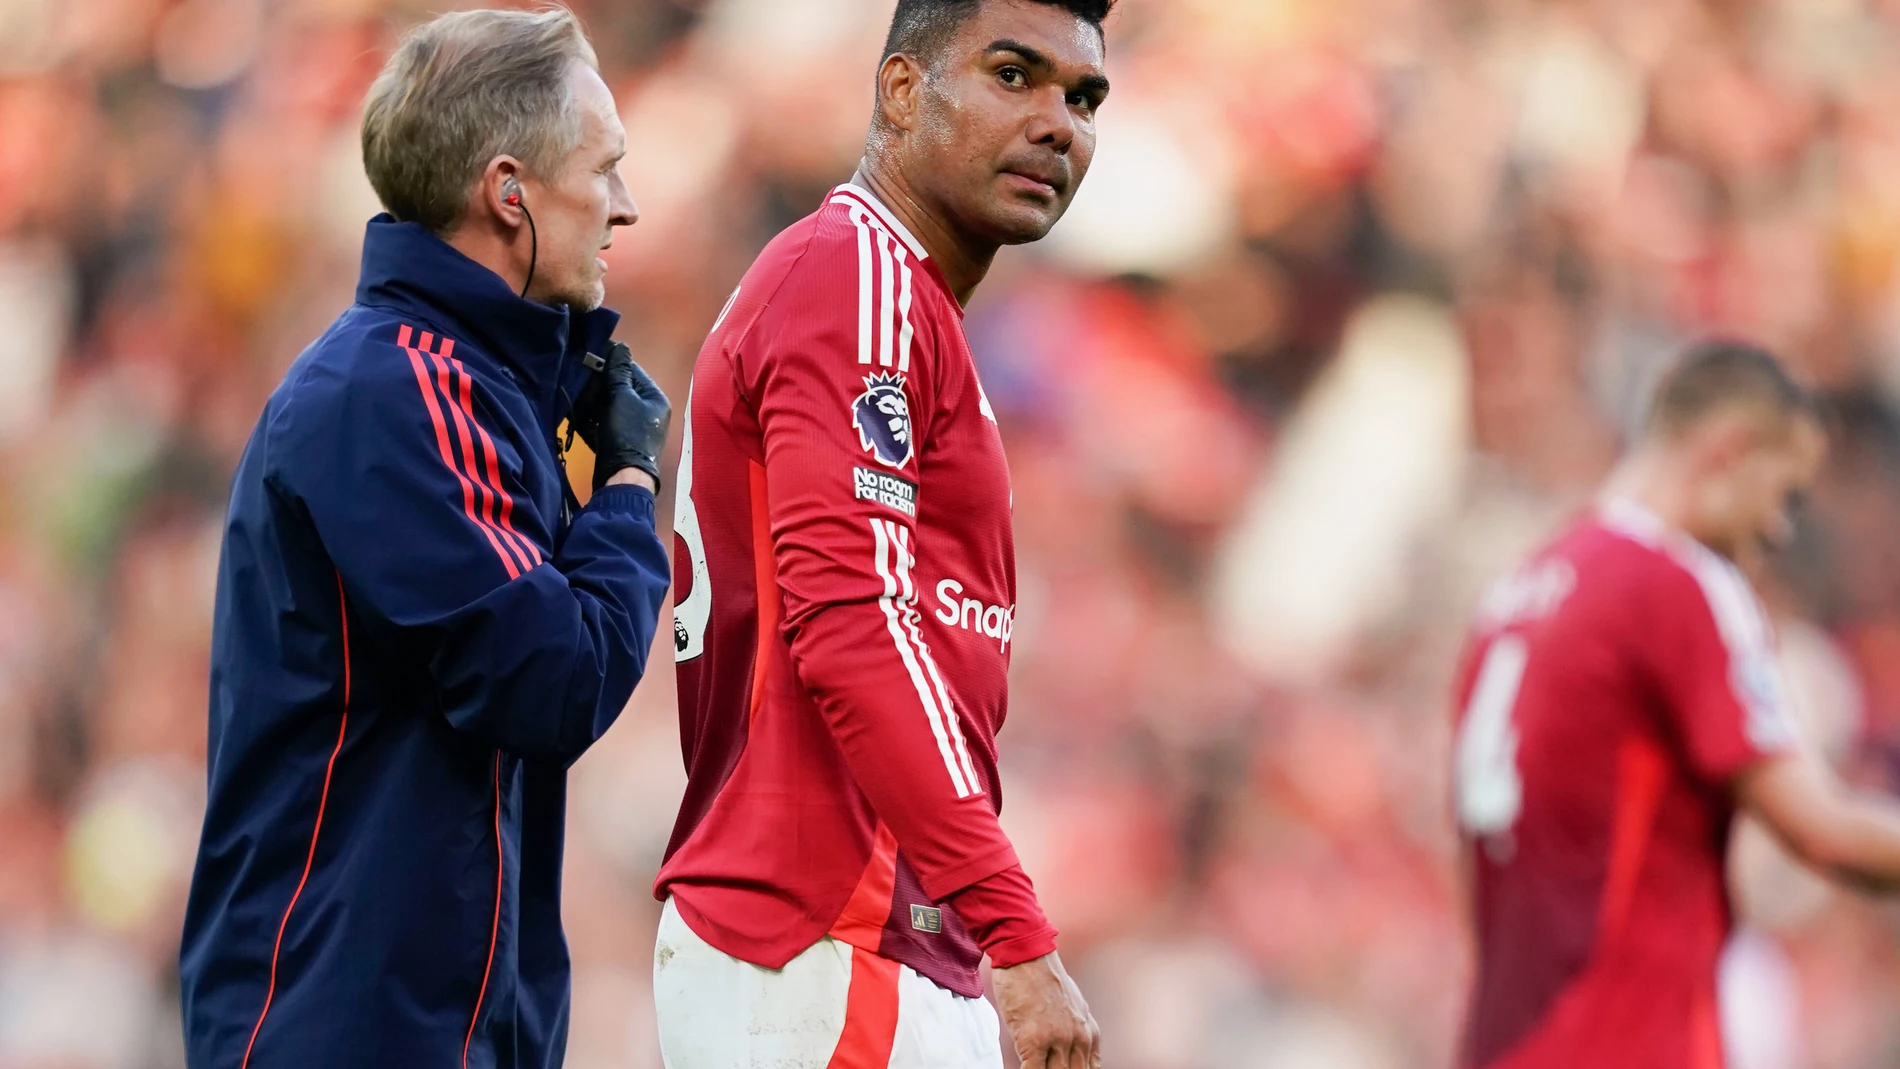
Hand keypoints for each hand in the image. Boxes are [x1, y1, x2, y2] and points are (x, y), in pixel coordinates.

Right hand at [570, 342, 670, 491]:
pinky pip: (603, 422)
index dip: (610, 362)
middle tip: (576, 377)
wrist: (622, 477)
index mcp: (654, 398)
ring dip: (590, 401)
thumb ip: (618, 372)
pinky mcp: (618, 440)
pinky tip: (574, 413)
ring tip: (572, 394)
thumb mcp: (622, 398)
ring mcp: (632, 427)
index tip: (588, 354)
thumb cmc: (627, 432)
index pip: (632, 370)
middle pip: (618, 388)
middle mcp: (647, 411)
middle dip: (596, 384)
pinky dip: (589, 418)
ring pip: (608, 406)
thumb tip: (620, 346)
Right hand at [991, 953, 1099, 1068]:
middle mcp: (1078, 1038)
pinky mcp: (1034, 1040)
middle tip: (1046, 1066)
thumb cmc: (1042, 976)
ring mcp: (1058, 1040)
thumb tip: (1070, 1049)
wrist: (1026, 953)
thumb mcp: (1072, 1004)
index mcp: (1088, 1032)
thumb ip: (1075, 1029)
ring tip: (1035, 1065)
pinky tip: (1021, 1066)